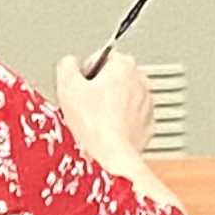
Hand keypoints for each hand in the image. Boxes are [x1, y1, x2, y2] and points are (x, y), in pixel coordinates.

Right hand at [54, 50, 158, 177]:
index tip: (78, 89)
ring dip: (110, 106)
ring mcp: (146, 103)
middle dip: (98, 90)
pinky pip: (130, 117)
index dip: (83, 74)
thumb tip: (69, 63)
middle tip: (84, 107)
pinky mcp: (147, 123)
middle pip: (112, 78)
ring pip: (122, 98)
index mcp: (123, 65)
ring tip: (95, 121)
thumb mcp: (68, 87)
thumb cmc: (94, 124)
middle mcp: (140, 80)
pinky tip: (107, 131)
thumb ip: (67, 66)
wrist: (112, 156)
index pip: (100, 58)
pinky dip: (120, 122)